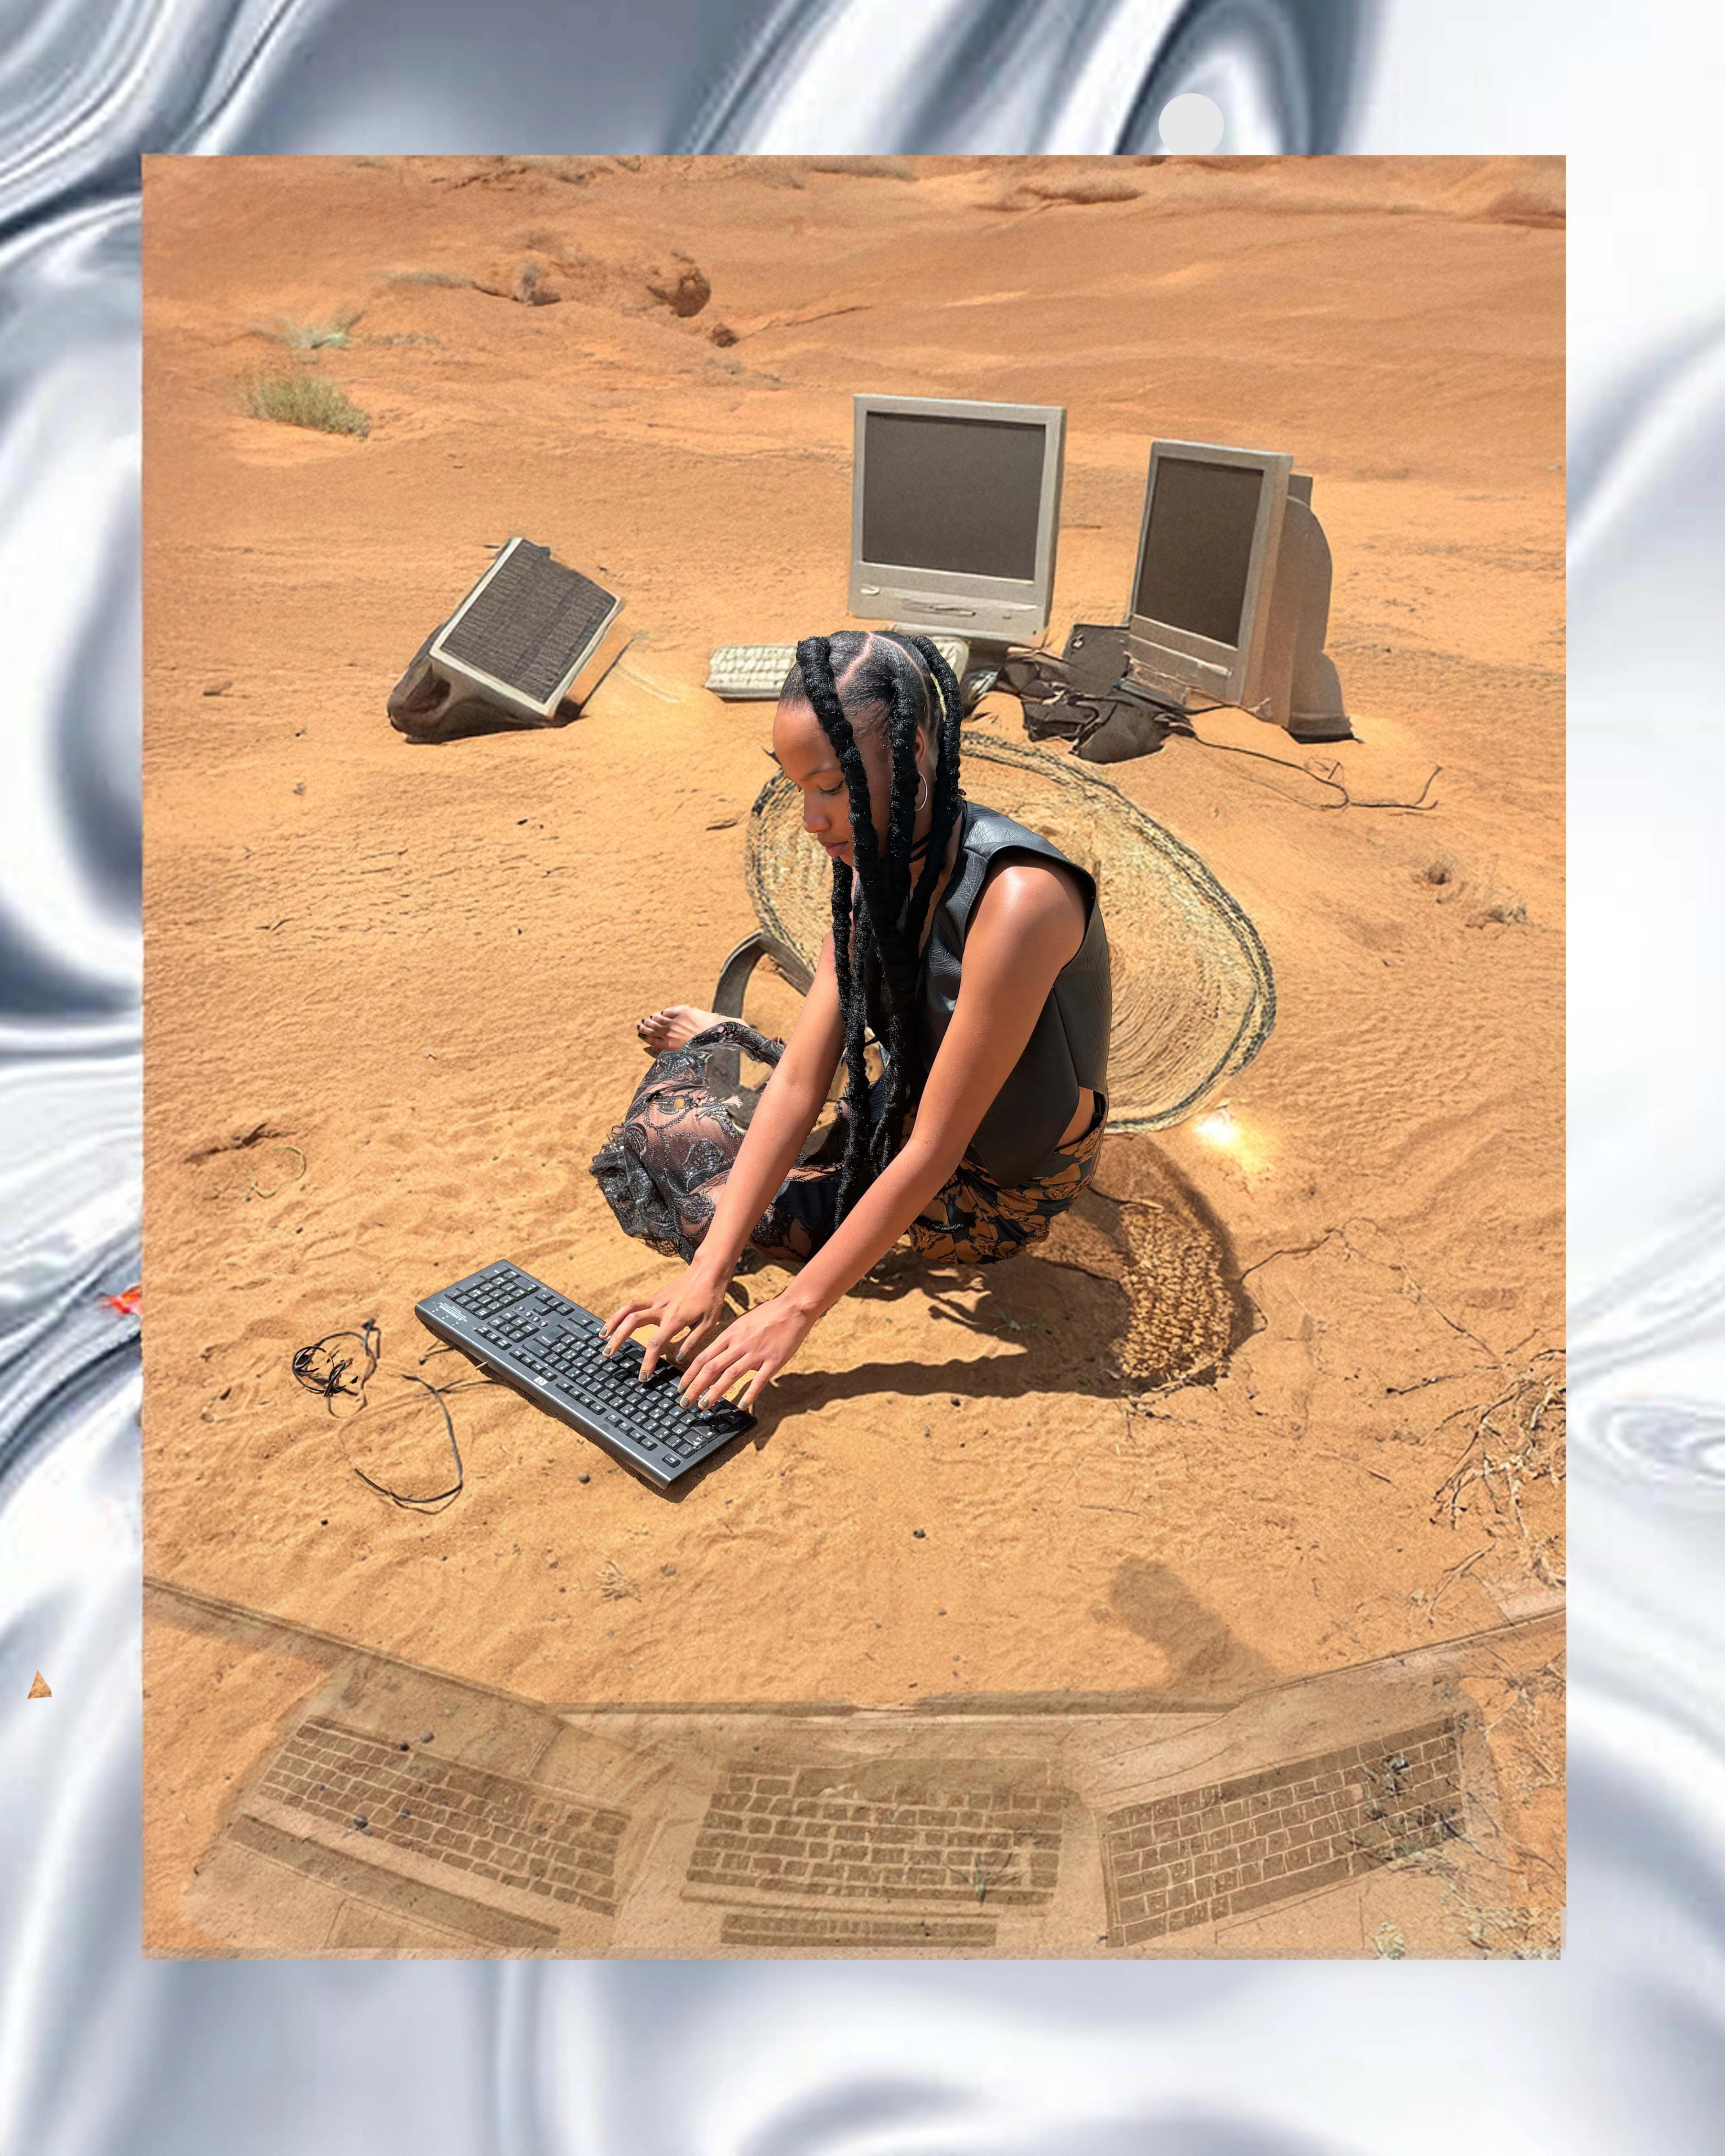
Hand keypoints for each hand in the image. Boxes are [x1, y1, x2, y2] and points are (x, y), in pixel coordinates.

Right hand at [602, 1265, 731, 1383]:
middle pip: (632, 1322)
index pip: (656, 1343)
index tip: (643, 1376)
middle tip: (608, 1355)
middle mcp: (661, 1308)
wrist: (707, 1272)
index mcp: (675, 1319)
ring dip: (612, 1323)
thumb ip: (692, 1342)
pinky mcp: (654, 1296)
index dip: (648, 1361)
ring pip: (627, 1310)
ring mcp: (655, 1300)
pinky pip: (633, 1306)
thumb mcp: (708, 1323)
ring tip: (601, 1337)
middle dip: (618, 1339)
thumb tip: (678, 1359)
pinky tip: (614, 1324)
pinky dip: (620, 1314)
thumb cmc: (710, 1298)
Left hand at [676, 1291, 816, 1414]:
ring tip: (704, 1405)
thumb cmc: (768, 1314)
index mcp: (730, 1334)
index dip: (690, 1373)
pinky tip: (741, 1406)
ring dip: (715, 1392)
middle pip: (711, 1367)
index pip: (704, 1356)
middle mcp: (739, 1344)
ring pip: (730, 1375)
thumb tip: (718, 1355)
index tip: (681, 1386)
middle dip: (695, 1387)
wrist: (793, 1307)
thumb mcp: (742, 1322)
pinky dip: (749, 1394)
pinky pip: (759, 1380)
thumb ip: (730, 1339)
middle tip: (685, 1402)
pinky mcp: (773, 1361)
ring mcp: (756, 1353)